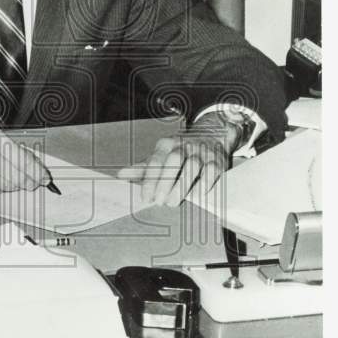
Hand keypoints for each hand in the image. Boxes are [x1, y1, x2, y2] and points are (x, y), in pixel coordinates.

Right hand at [0, 120, 50, 196]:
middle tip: (32, 184)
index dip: (38, 173)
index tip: (45, 180)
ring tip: (3, 177)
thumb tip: (37, 169)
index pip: (24, 160)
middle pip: (18, 176)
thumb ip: (13, 151)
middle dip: (28, 182)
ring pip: (7, 186)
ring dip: (11, 186)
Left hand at [116, 112, 241, 207]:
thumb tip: (121, 175)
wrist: (211, 135)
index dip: (149, 180)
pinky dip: (203, 184)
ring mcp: (201, 152)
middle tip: (159, 202)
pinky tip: (196, 195)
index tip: (145, 197)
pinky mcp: (217, 160)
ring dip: (182, 186)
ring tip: (173, 202)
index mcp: (167, 144)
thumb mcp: (160, 155)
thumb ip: (143, 167)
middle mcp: (184, 145)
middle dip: (165, 182)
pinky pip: (211, 171)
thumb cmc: (180, 150)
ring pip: (192, 166)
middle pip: (174, 160)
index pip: (156, 160)